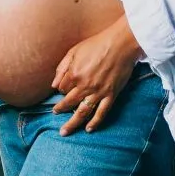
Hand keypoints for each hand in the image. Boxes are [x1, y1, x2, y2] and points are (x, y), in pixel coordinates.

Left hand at [53, 14, 142, 133]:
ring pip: (82, 112)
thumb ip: (62, 68)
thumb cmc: (97, 44)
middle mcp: (84, 86)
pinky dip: (95, 122)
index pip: (61, 89)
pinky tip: (88, 129)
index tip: (64, 88)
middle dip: (60, 110)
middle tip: (55, 114)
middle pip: (68, 103)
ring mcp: (98, 92)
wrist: (121, 44)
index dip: (61, 89)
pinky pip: (102, 112)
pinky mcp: (111, 95)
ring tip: (64, 132)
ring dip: (72, 123)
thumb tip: (53, 85)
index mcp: (73, 74)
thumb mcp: (74, 51)